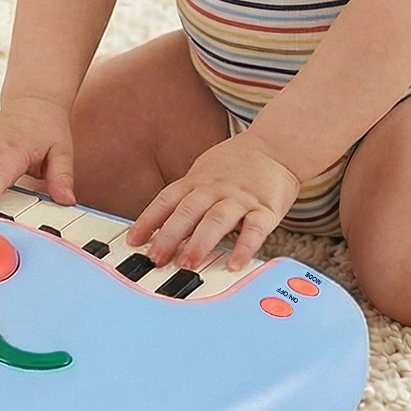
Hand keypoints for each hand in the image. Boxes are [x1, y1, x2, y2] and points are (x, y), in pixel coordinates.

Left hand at [127, 134, 300, 273]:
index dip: (148, 220)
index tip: (134, 241)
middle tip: (156, 259)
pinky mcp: (265, 208)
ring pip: (216, 220)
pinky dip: (245, 247)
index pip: (167, 200)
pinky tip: (235, 264)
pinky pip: (254, 230)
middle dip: (170, 236)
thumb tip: (158, 226)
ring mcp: (240, 198)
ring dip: (200, 242)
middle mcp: (215, 189)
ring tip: (188, 264)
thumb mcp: (204, 172)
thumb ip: (186, 197)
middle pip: (187, 212)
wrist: (276, 145)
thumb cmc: (236, 163)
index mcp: (197, 181)